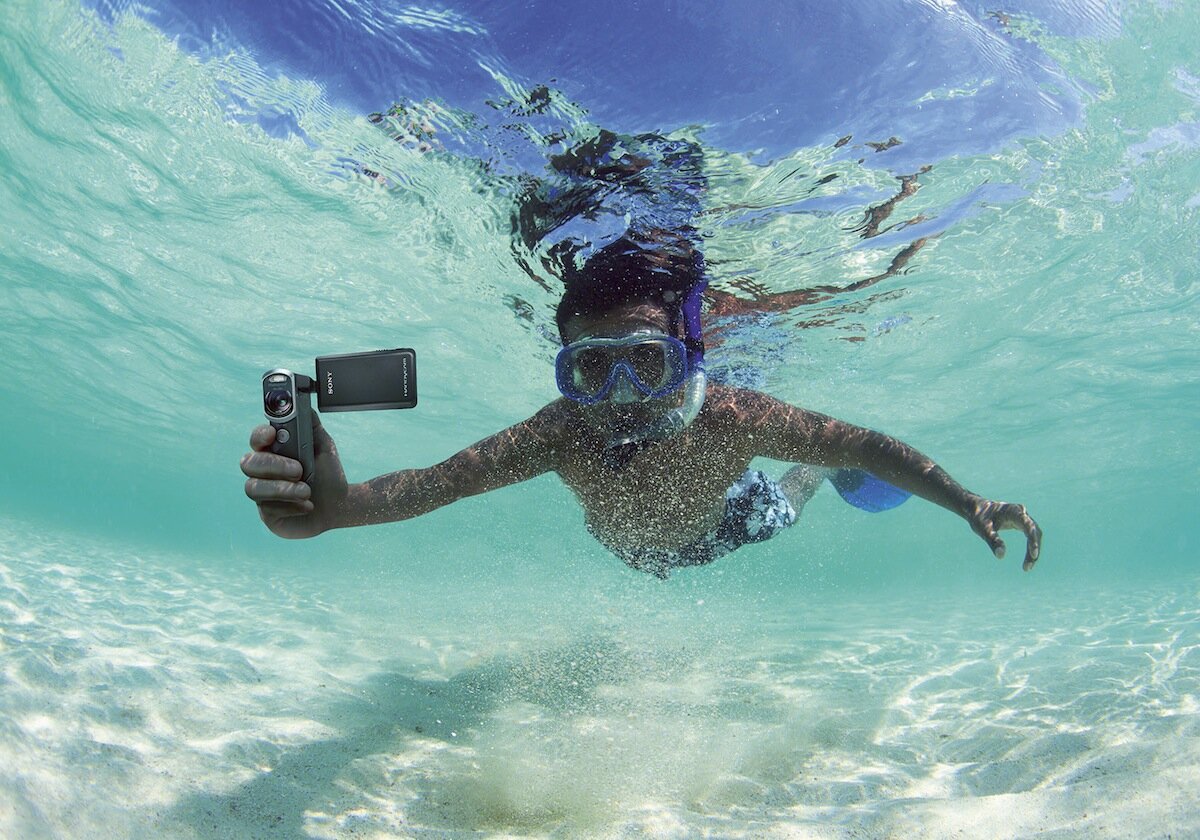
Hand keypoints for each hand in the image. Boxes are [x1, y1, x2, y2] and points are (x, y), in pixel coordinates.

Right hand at [240, 413, 348, 538]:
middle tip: (300, 470)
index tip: (273, 433)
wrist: (339, 505)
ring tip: (307, 491)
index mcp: (274, 451)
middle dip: (275, 466)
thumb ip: (312, 425)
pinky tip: (307, 505)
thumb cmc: (327, 474)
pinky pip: (267, 509)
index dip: (259, 435)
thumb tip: (303, 404)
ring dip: (282, 489)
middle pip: (249, 463)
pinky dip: (290, 506)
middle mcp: (263, 472)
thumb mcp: (324, 447)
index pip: (256, 439)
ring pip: (253, 488)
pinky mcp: (268, 514)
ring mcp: (263, 494)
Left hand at [965, 496, 1042, 570]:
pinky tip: (1028, 559)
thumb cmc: (979, 518)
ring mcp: (1023, 518)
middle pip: (1034, 532)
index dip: (1032, 540)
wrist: (978, 509)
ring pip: (1035, 535)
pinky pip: (1031, 536)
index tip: (1033, 554)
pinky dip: (1031, 547)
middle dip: (1033, 549)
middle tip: (1027, 567)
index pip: (1028, 526)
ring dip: (1033, 551)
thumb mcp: (983, 530)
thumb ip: (993, 541)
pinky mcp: (1022, 523)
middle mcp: (1021, 513)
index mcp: (1013, 511)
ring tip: (1027, 567)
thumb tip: (1001, 556)